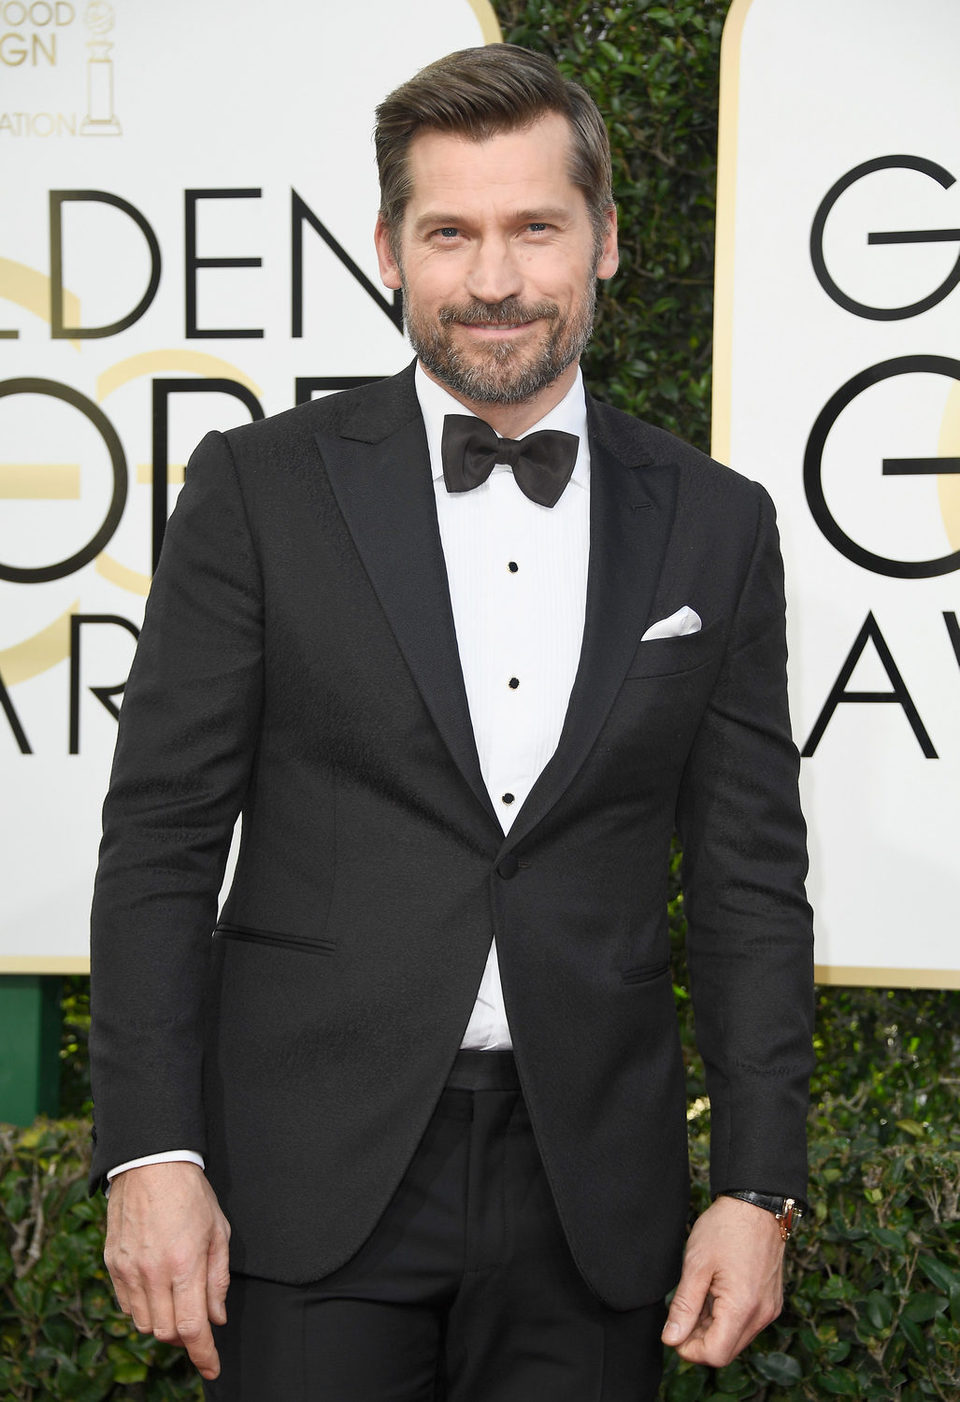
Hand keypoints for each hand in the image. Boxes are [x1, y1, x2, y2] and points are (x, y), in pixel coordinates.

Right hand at [103, 1161, 230, 1380]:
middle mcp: (153, 1272)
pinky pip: (126, 1305)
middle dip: (185, 1335)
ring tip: (176, 1299)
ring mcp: (129, 1270)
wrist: (151, 1163)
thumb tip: (217, 1317)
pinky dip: (143, 1308)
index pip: (192, 1327)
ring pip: (143, 1324)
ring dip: (163, 1323)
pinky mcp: (112, 1264)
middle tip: (197, 1318)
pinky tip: (156, 1288)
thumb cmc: (190, 1194)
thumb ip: (218, 1279)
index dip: (203, 1354)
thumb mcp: (219, 1231)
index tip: (212, 1367)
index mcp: (185, 1263)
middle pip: (165, 1332)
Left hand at [661, 1195, 784, 1366]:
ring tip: (699, 1297)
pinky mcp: (771, 1302)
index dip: (689, 1349)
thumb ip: (684, 1306)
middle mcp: (761, 1315)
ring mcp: (769, 1309)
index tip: (674, 1330)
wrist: (756, 1205)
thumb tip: (671, 1339)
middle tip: (682, 1312)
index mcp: (743, 1308)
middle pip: (726, 1351)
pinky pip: (746, 1324)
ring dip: (713, 1329)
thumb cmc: (725, 1228)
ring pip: (736, 1339)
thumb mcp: (696, 1265)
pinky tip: (715, 1294)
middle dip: (700, 1340)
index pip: (715, 1355)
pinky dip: (727, 1318)